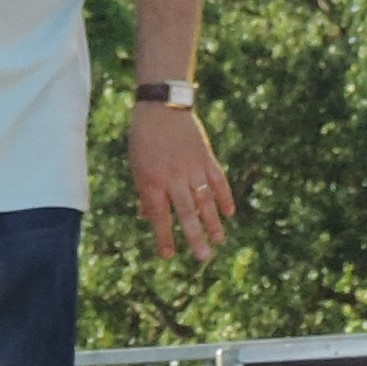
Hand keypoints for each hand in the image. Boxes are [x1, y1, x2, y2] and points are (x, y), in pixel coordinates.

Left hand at [130, 101, 236, 260]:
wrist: (161, 107)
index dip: (164, 237)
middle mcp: (173, 177)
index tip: (168, 255)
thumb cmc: (143, 139)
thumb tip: (147, 218)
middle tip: (204, 258)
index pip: (159, 217)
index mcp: (151, 181)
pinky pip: (218, 180)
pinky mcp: (206, 157)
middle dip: (195, 237)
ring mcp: (192, 167)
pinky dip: (225, 197)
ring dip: (213, 222)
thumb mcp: (136, 166)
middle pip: (186, 213)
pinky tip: (229, 213)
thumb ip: (144, 193)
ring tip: (220, 241)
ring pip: (205, 200)